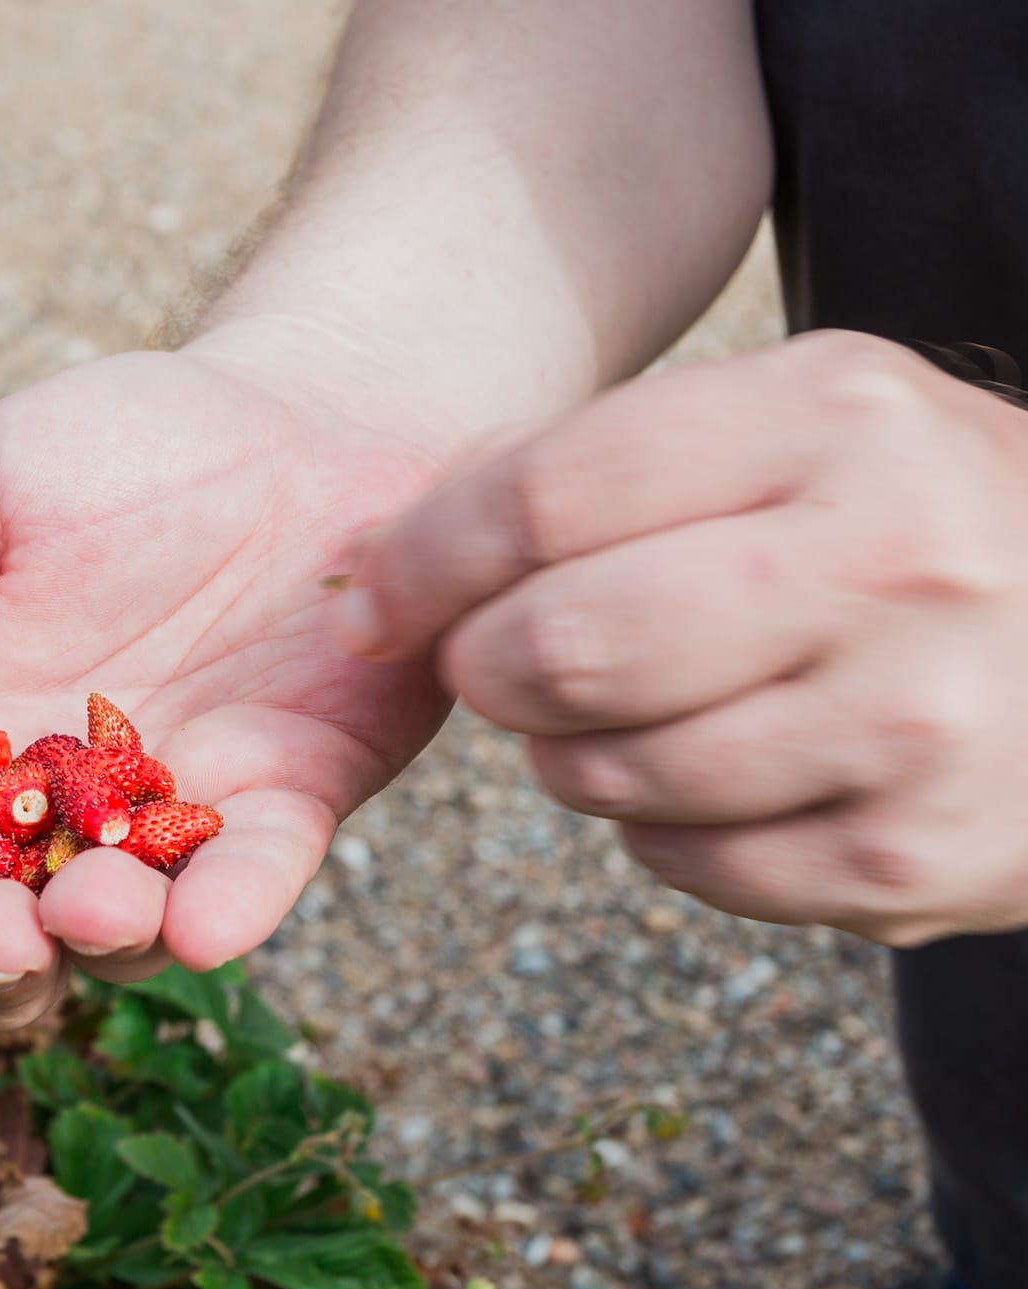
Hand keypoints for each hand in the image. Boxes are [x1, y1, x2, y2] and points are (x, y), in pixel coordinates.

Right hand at [0, 341, 452, 1029]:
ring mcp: (173, 819)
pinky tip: (213, 926)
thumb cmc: (121, 448)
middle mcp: (52, 815)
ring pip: (119, 932)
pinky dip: (235, 908)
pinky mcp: (293, 801)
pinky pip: (258, 876)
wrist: (307, 411)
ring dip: (98, 945)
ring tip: (91, 916)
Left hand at [330, 331, 1027, 942]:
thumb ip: (608, 469)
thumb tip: (382, 572)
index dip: (425, 559)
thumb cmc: (913, 523)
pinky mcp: (914, 862)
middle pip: (564, 646)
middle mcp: (892, 564)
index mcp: (840, 421)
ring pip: (611, 774)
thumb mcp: (801, 428)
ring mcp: (913, 725)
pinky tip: (730, 773)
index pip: (551, 493)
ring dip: (576, 754)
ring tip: (640, 709)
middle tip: (497, 664)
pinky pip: (687, 866)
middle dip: (487, 667)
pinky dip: (664, 831)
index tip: (375, 600)